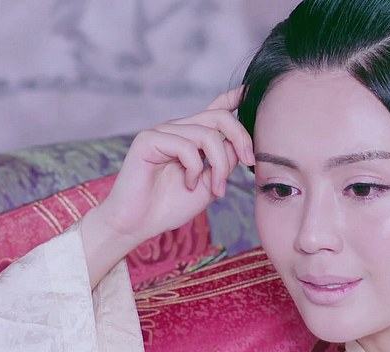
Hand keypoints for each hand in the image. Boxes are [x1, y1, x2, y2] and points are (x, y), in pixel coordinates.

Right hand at [81, 87, 254, 287]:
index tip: (251, 90)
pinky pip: (186, 146)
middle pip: (220, 117)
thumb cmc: (170, 206)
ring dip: (219, 165)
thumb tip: (241, 145)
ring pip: (208, 134)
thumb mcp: (210, 184)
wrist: (138, 223)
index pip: (215, 109)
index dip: (234, 97)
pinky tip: (187, 183)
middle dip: (241, 138)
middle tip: (248, 163)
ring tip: (215, 189)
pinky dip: (194, 169)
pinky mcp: (148, 139)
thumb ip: (225, 162)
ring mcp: (162, 132)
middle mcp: (178, 129)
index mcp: (192, 137)